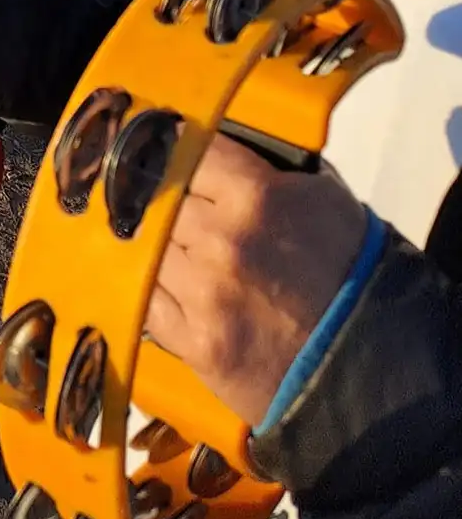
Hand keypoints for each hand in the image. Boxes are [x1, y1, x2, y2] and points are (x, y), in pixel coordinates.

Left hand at [147, 133, 369, 425]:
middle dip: (164, 203)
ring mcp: (204, 293)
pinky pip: (147, 301)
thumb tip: (218, 150)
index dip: (175, 152)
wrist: (372, 368)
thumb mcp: (323, 198)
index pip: (185, 150)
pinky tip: (166, 289)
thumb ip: (267, 169)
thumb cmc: (351, 275)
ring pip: (145, 250)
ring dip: (153, 249)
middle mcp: (222, 239)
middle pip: (158, 200)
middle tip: (167, 207)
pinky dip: (151, 293)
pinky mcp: (195, 343)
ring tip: (171, 253)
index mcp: (255, 196)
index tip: (165, 153)